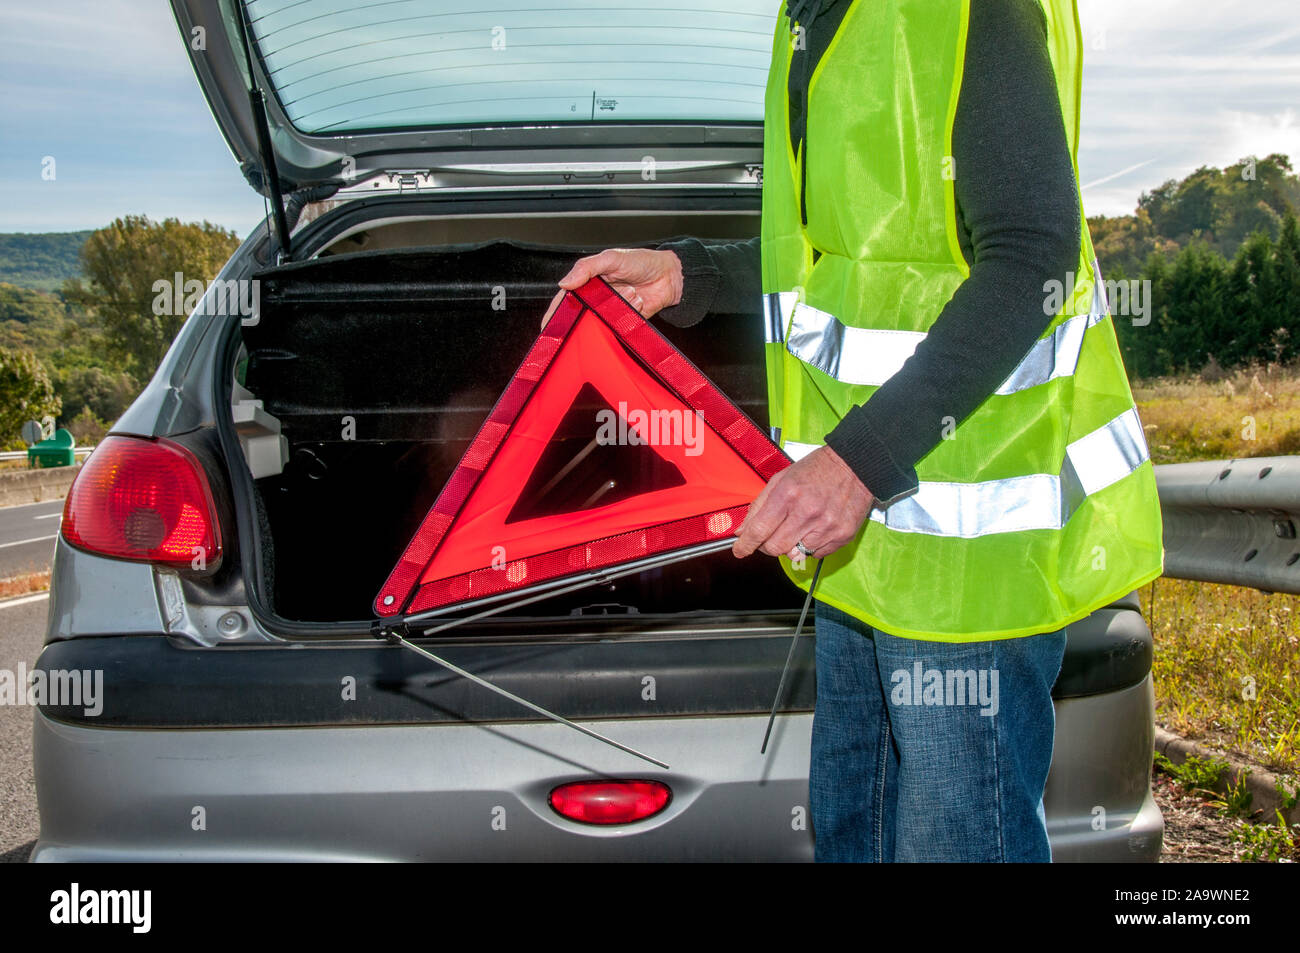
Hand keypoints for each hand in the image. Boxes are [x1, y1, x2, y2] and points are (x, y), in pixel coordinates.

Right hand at [541, 248, 683, 327]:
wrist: (669, 275)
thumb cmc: (640, 262)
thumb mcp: (611, 258)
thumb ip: (587, 268)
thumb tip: (564, 282)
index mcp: (588, 284)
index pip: (565, 300)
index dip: (555, 314)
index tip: (547, 326)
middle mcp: (597, 300)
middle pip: (582, 316)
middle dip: (586, 316)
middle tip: (598, 309)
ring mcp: (611, 313)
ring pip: (602, 321)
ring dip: (618, 306)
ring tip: (632, 291)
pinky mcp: (625, 323)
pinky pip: (619, 327)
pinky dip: (629, 314)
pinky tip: (638, 299)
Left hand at [733, 446, 873, 560]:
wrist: (854, 465)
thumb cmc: (817, 469)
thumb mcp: (781, 479)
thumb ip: (759, 506)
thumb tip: (743, 531)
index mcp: (788, 494)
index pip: (759, 530)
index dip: (746, 545)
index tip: (740, 550)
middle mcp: (807, 512)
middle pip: (776, 548)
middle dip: (767, 546)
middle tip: (769, 538)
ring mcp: (827, 526)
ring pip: (796, 554)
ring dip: (791, 545)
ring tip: (798, 527)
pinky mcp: (842, 534)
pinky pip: (817, 554)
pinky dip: (811, 546)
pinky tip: (815, 528)